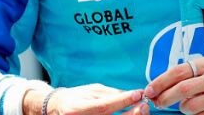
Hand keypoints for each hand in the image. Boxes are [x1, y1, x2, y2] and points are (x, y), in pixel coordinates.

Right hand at [25, 84, 145, 114]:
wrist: (59, 109)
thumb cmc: (77, 98)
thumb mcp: (92, 91)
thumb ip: (111, 94)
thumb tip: (133, 94)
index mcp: (79, 108)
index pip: (104, 106)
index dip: (122, 101)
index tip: (138, 94)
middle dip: (132, 113)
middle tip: (144, 104)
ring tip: (141, 110)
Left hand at [144, 57, 203, 114]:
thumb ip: (188, 75)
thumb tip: (160, 88)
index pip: (178, 72)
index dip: (160, 82)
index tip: (149, 91)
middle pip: (182, 89)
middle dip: (166, 98)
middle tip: (158, 103)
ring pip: (191, 106)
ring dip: (183, 109)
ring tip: (185, 107)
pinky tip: (197, 113)